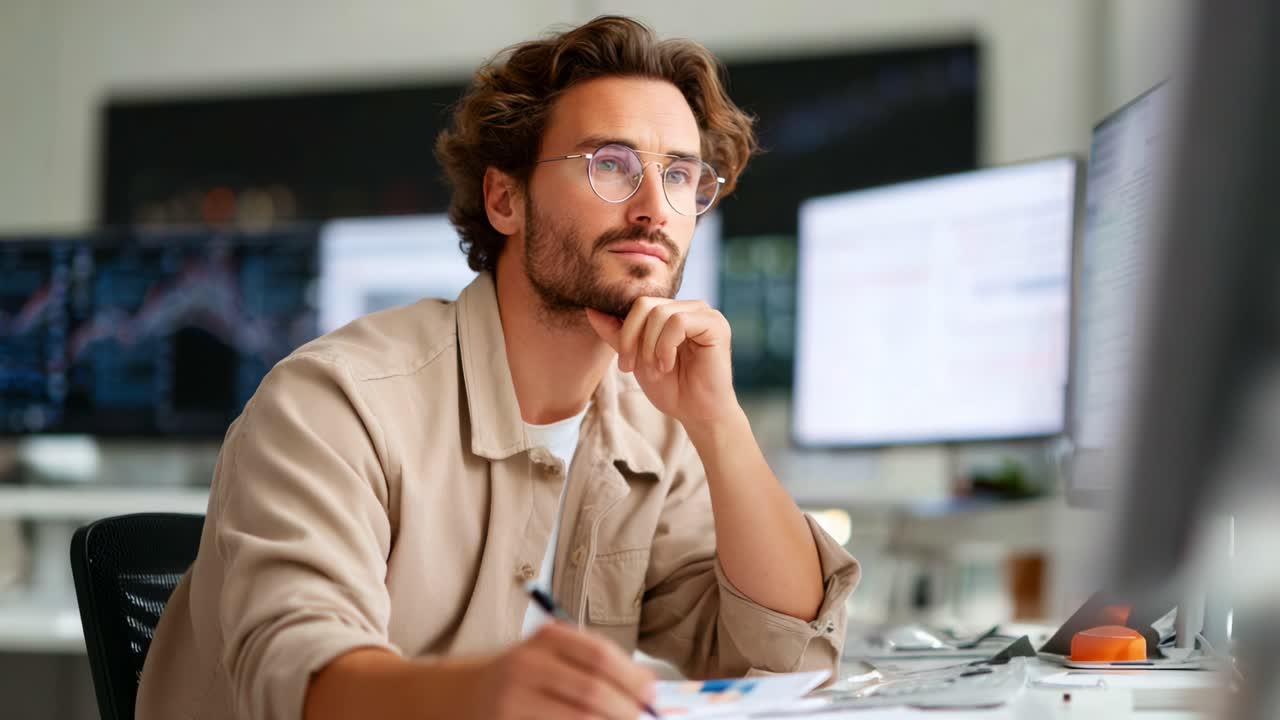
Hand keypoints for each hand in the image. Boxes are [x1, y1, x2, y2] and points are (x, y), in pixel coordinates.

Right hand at [467, 622, 656, 719]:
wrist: (468, 694)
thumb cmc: (526, 676)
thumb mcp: (553, 655)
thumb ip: (596, 663)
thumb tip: (648, 686)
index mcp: (546, 639)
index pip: (599, 654)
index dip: (632, 676)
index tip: (651, 694)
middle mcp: (527, 665)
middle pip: (591, 690)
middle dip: (626, 709)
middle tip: (643, 717)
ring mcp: (514, 699)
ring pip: (580, 717)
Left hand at [585, 298, 738, 427]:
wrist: (696, 413)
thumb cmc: (670, 387)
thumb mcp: (635, 357)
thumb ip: (616, 333)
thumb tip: (591, 308)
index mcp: (671, 311)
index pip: (636, 304)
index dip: (625, 332)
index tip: (624, 364)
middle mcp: (688, 307)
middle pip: (644, 305)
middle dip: (633, 339)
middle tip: (634, 367)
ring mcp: (703, 313)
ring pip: (660, 314)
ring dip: (650, 347)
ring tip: (656, 370)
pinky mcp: (715, 324)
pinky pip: (678, 322)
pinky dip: (666, 346)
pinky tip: (668, 365)